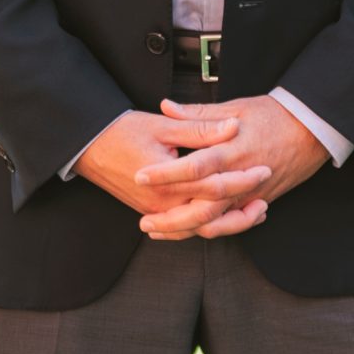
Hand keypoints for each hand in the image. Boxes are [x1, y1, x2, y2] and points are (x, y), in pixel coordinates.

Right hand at [73, 108, 271, 236]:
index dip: (243, 178)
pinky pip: (186, 227)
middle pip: (212, 214)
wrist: (87, 147)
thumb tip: (232, 127)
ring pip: (201, 227)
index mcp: (169, 183)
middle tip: (266, 189)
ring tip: (256, 211)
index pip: (215, 185)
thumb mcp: (162, 126)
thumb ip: (200, 129)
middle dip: (242, 204)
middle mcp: (164, 204)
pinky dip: (208, 224)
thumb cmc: (122, 132)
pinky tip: (225, 216)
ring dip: (230, 222)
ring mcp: (157, 211)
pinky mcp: (153, 212)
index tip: (265, 167)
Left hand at [134, 95, 328, 240]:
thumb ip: (199, 114)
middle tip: (144, 222)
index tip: (141, 175)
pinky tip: (190, 232)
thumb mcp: (236, 108)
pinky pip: (231, 224)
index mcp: (233, 151)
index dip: (167, 173)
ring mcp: (251, 195)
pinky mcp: (258, 202)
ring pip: (216, 223)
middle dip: (172, 219)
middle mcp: (241, 178)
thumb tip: (166, 106)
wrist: (313, 131)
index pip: (195, 166)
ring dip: (186, 231)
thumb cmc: (275, 115)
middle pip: (203, 208)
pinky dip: (210, 231)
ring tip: (160, 232)